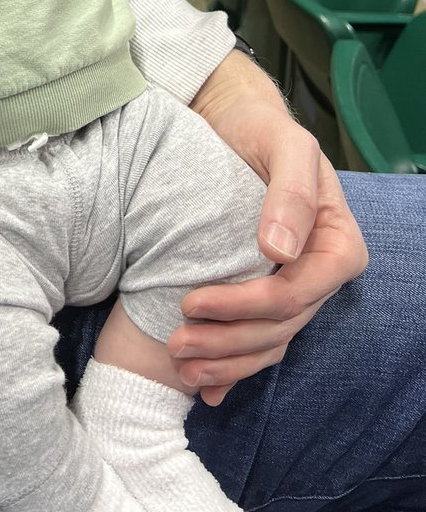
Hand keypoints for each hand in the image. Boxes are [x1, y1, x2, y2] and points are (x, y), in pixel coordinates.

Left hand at [168, 52, 367, 404]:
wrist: (234, 123)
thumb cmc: (262, 129)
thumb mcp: (285, 146)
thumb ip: (290, 192)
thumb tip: (280, 250)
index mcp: (336, 244)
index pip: (297, 293)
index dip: (247, 306)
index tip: (193, 301)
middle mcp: (318, 273)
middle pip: (280, 326)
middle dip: (228, 342)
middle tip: (175, 343)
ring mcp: (294, 287)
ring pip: (268, 343)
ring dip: (226, 363)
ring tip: (181, 366)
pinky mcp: (266, 293)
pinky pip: (257, 342)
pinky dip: (232, 369)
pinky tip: (206, 389)